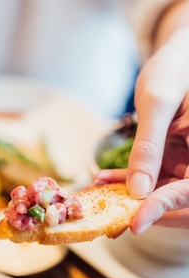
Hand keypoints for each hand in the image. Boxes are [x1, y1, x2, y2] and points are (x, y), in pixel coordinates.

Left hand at [95, 1, 188, 233]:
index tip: (134, 223)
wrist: (177, 55)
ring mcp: (187, 162)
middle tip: (109, 219)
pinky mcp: (172, 158)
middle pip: (179, 201)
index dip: (162, 209)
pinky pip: (151, 178)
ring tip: (97, 194)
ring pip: (161, 193)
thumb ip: (148, 147)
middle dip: (144, 211)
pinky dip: (127, 181)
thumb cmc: (173, 68)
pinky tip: (103, 178)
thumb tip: (137, 191)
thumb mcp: (157, 103)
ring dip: (129, 197)